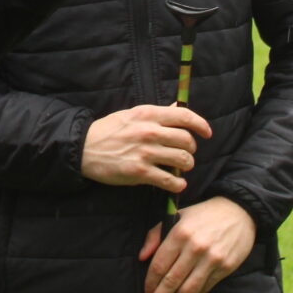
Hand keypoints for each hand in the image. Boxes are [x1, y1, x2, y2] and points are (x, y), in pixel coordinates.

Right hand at [81, 104, 213, 192]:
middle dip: (191, 149)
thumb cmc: (109, 130)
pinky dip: (178, 184)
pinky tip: (176, 183)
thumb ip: (157, 113)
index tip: (207, 133)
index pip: (184, 116)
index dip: (201, 124)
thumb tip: (178, 107)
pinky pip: (170, 180)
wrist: (84, 148)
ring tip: (180, 168)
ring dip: (186, 166)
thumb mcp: (133, 114)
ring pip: (182, 160)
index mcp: (148, 114)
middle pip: (187, 140)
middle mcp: (149, 132)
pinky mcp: (140, 172)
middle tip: (186, 154)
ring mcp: (145, 153)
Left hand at [139, 197, 255, 292]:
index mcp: (179, 233)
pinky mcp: (225, 267)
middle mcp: (195, 247)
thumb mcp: (176, 217)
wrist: (238, 212)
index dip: (150, 283)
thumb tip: (142, 257)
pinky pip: (204, 288)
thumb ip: (155, 235)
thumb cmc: (202, 215)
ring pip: (188, 290)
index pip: (159, 266)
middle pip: (171, 281)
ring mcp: (212, 259)